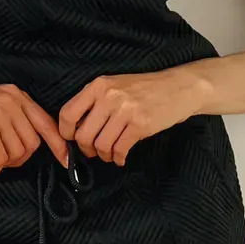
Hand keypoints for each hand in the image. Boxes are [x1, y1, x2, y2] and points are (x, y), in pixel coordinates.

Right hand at [0, 80, 69, 177]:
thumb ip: (12, 117)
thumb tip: (29, 145)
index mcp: (15, 94)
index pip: (46, 122)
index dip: (58, 144)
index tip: (66, 162)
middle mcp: (11, 102)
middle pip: (33, 142)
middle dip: (20, 158)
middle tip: (2, 161)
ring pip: (19, 152)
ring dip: (5, 163)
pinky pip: (2, 158)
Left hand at [58, 67, 204, 164]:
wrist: (178, 88)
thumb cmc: (143, 89)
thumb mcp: (114, 85)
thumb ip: (94, 102)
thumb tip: (73, 128)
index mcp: (98, 86)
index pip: (67, 113)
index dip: (66, 132)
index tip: (72, 139)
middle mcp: (109, 97)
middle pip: (82, 135)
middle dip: (86, 149)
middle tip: (93, 151)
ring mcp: (125, 111)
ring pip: (101, 145)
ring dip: (103, 155)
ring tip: (109, 154)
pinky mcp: (140, 125)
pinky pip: (120, 149)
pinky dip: (118, 158)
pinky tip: (121, 157)